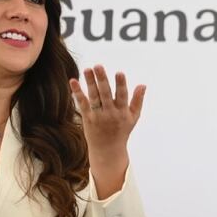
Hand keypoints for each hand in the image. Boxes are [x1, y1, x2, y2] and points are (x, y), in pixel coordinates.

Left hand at [71, 65, 145, 191]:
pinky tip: (73, 81)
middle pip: (105, 94)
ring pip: (93, 97)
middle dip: (102, 80)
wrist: (108, 150)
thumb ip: (138, 100)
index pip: (122, 96)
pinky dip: (77, 93)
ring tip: (88, 69)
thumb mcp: (133, 117)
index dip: (121, 84)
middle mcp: (110, 114)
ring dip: (90, 82)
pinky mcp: (87, 118)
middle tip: (98, 66)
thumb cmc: (122, 131)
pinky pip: (82, 104)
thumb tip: (143, 84)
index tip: (119, 73)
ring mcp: (98, 116)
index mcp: (122, 112)